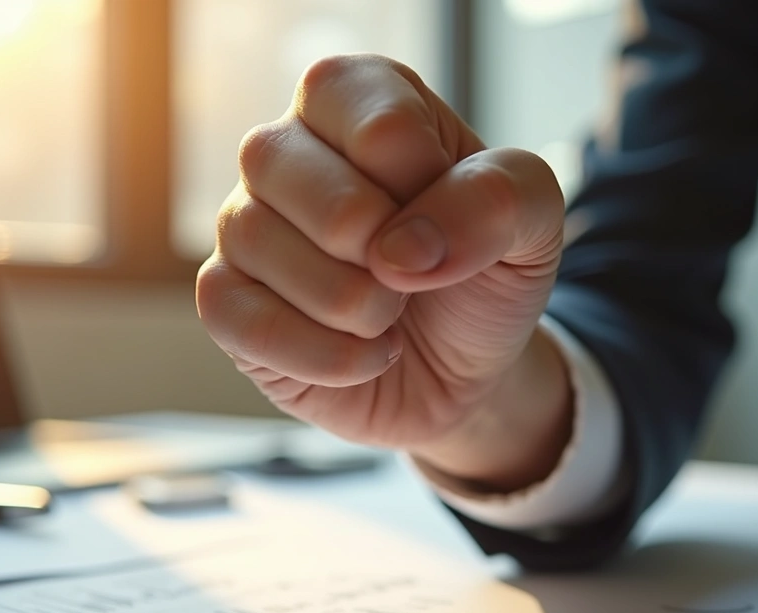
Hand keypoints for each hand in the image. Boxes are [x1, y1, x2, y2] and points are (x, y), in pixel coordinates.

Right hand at [196, 55, 570, 490]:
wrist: (460, 371)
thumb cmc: (482, 273)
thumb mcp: (534, 222)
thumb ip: (500, 199)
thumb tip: (402, 249)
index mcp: (358, 97)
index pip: (380, 127)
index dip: (431, 191)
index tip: (448, 213)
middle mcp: (285, 147)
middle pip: (302, 177)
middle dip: (382, 251)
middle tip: (413, 274)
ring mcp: (243, 221)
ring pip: (260, 242)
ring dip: (358, 306)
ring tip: (389, 315)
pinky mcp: (223, 299)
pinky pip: (243, 319)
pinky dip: (325, 355)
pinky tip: (362, 356)